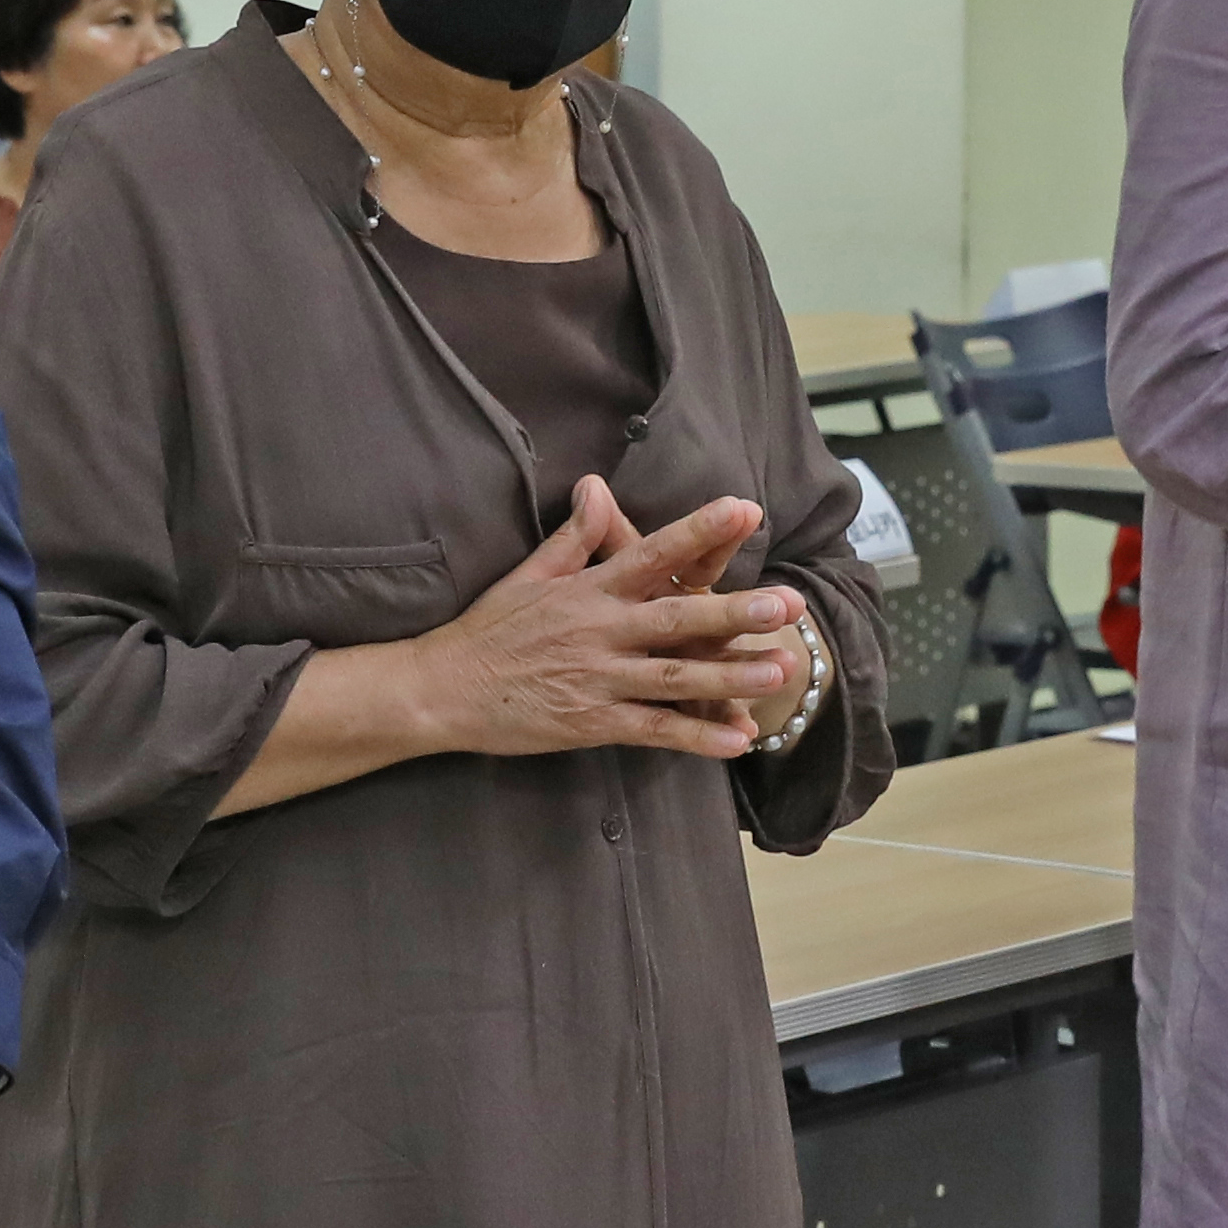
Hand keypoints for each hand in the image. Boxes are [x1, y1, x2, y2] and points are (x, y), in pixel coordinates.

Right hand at [393, 487, 799, 760]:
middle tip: (785, 603)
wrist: (442, 688)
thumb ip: (574, 535)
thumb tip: (596, 486)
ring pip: (673, 677)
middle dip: (733, 611)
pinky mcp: (590, 724)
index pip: (652, 552)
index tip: (745, 509)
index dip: (700, 531)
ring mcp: (597, 680)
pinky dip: (696, 737)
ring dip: (729, 676)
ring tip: (778, 669)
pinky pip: (653, 729)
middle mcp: (599, 631)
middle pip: (675, 619)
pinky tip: (739, 740)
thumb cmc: (488, 628)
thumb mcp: (529, 573)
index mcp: (588, 589)